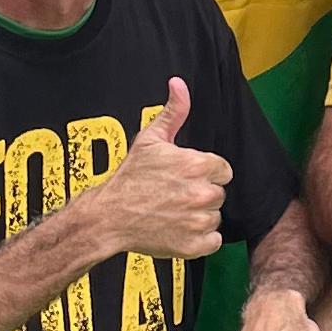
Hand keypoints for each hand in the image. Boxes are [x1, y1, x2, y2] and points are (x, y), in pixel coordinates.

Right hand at [89, 77, 232, 259]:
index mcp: (198, 165)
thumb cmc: (130, 178)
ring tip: (173, 212)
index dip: (205, 172)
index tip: (184, 177)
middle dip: (201, 193)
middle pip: (219, 193)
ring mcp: (199, 221)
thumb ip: (173, 111)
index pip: (222, 170)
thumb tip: (178, 84)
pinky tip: (178, 230)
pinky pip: (212, 241)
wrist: (109, 217)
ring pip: (214, 217)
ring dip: (199, 216)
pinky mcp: (195, 246)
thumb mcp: (150, 139)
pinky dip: (199, 240)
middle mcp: (203, 193)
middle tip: (175, 195)